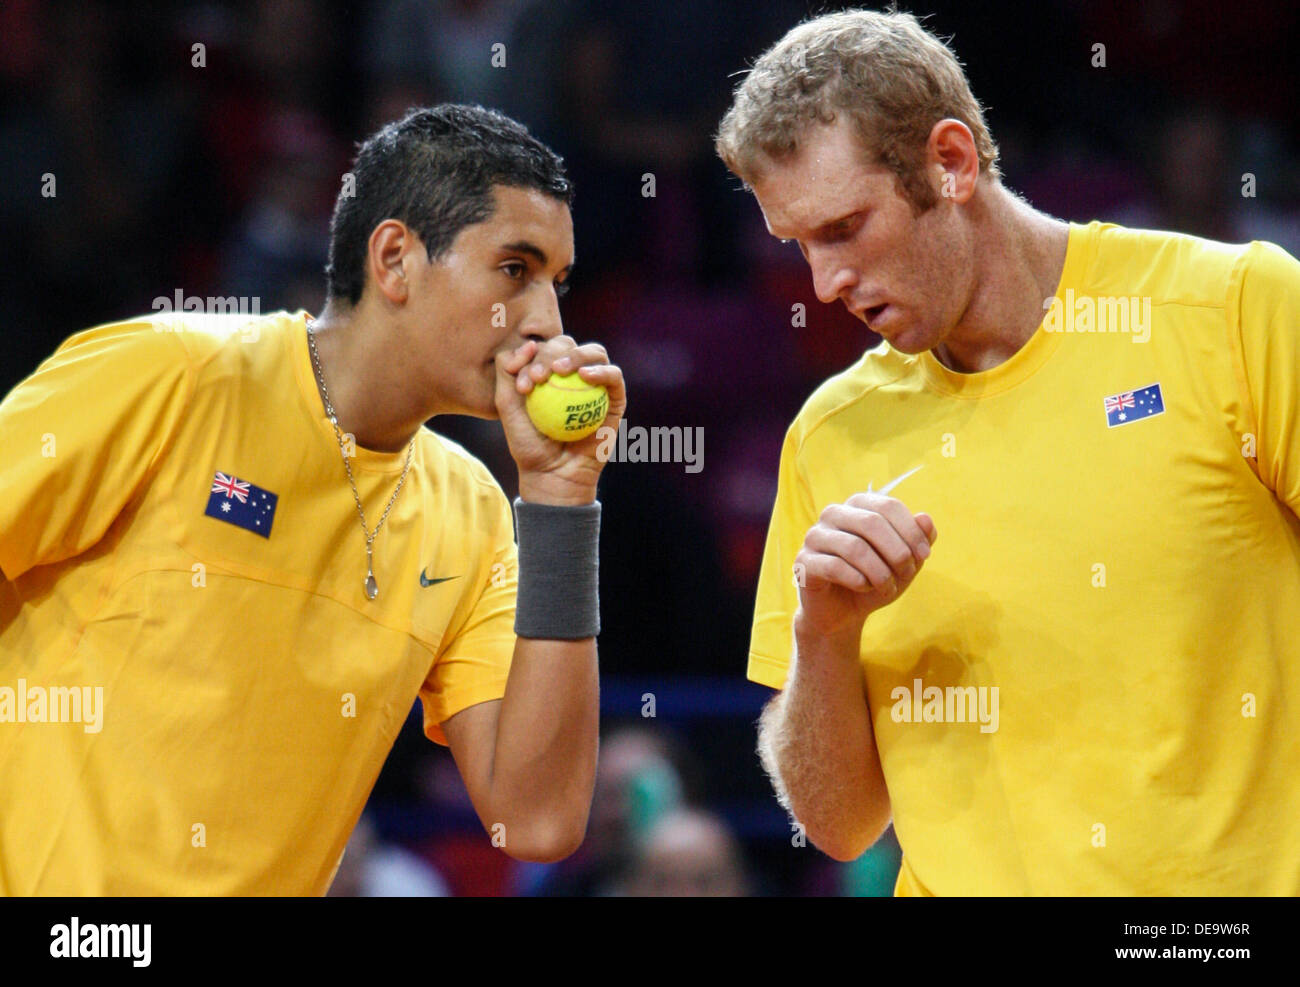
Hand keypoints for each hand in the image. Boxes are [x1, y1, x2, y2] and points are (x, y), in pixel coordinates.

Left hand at [494, 336, 626, 504]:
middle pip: (568, 345)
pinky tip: (585, 375)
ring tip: (559, 370)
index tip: (522, 381)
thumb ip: (507, 372)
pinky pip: (614, 376)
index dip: (532, 354)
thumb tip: (527, 344)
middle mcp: (574, 374)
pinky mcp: (616, 398)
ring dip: (576, 355)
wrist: (552, 474)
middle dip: (550, 353)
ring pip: (594, 353)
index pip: (543, 347)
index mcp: (549, 371)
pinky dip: (601, 371)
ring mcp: (597, 385)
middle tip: (538, 377)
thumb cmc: (528, 443)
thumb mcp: (506, 406)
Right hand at [793, 492, 936, 639]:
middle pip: (872, 522)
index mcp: (857, 505)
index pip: (888, 506)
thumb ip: (918, 538)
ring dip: (880, 572)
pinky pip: (835, 567)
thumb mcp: (905, 561)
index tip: (925, 556)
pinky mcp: (804, 561)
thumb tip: (925, 518)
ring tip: (888, 588)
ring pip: (855, 547)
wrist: (843, 613)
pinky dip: (858, 581)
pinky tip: (864, 588)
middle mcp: (833, 514)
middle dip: (897, 552)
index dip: (911, 531)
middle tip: (906, 573)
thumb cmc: (875, 579)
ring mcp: (815, 536)